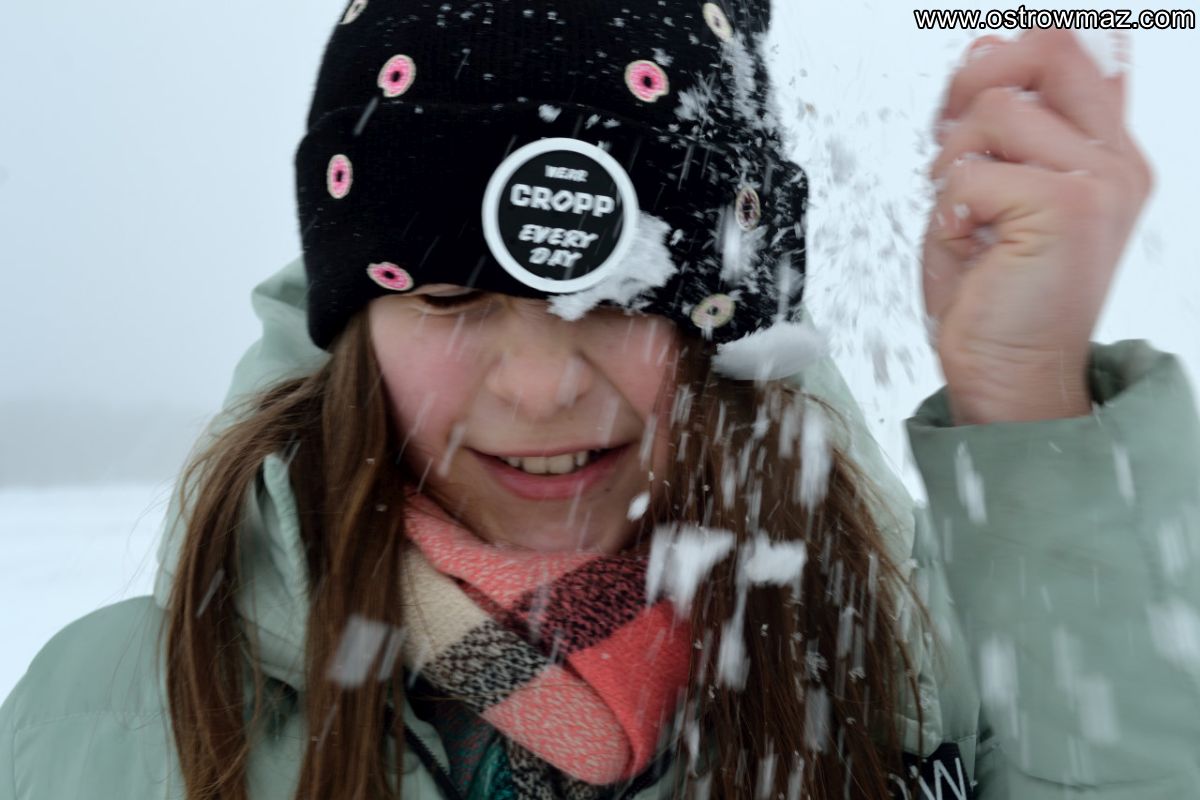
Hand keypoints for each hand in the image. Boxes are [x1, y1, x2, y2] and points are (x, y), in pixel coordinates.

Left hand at [922, 28, 1152, 424]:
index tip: (963, 105)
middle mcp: (1114, 162)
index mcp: (1105, 157)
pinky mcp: (1066, 206)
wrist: (1010, 377)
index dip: (1003, 58)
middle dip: (976, 85)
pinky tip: (970, 245)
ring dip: (953, 166)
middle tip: (955, 144)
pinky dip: (949, 210)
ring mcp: (1098, 181)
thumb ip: (997, 130)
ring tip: (968, 221)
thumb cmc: (996, 300)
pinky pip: (971, 170)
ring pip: (994, 110)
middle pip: (1045, 50)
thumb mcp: (993, 199)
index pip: (1072, 53)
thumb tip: (988, 48)